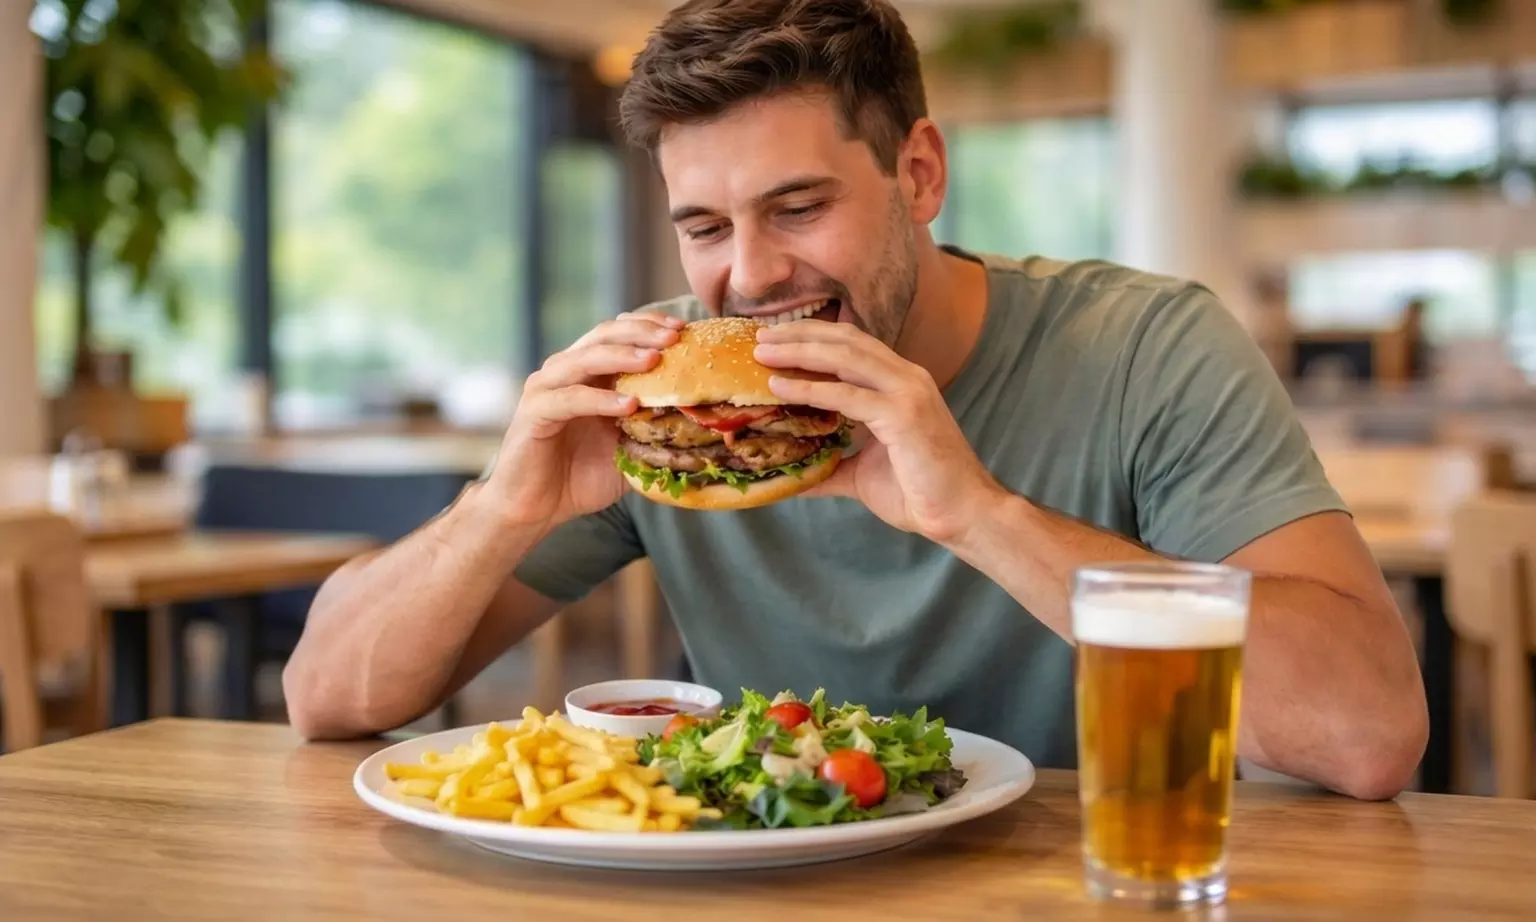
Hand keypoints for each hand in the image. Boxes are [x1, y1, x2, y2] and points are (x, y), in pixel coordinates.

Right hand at [486, 312, 683, 532]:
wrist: (536, 508)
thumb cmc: (580, 477)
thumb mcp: (628, 449)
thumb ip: (654, 430)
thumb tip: (703, 426)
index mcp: (588, 373)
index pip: (618, 332)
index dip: (649, 325)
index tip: (683, 329)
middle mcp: (565, 372)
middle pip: (603, 334)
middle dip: (641, 332)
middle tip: (674, 336)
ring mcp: (546, 388)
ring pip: (585, 358)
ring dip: (622, 356)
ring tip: (654, 360)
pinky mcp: (534, 412)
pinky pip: (570, 398)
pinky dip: (600, 399)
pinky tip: (628, 405)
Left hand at [754, 321, 1003, 544]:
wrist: (963, 515)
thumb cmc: (919, 493)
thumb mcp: (862, 474)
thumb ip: (830, 467)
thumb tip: (792, 476)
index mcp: (901, 383)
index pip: (852, 345)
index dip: (813, 336)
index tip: (775, 339)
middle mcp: (906, 378)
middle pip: (845, 339)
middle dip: (799, 334)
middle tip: (759, 336)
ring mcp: (907, 392)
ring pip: (844, 357)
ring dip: (799, 351)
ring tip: (762, 352)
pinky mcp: (904, 414)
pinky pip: (847, 394)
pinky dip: (811, 387)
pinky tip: (781, 386)